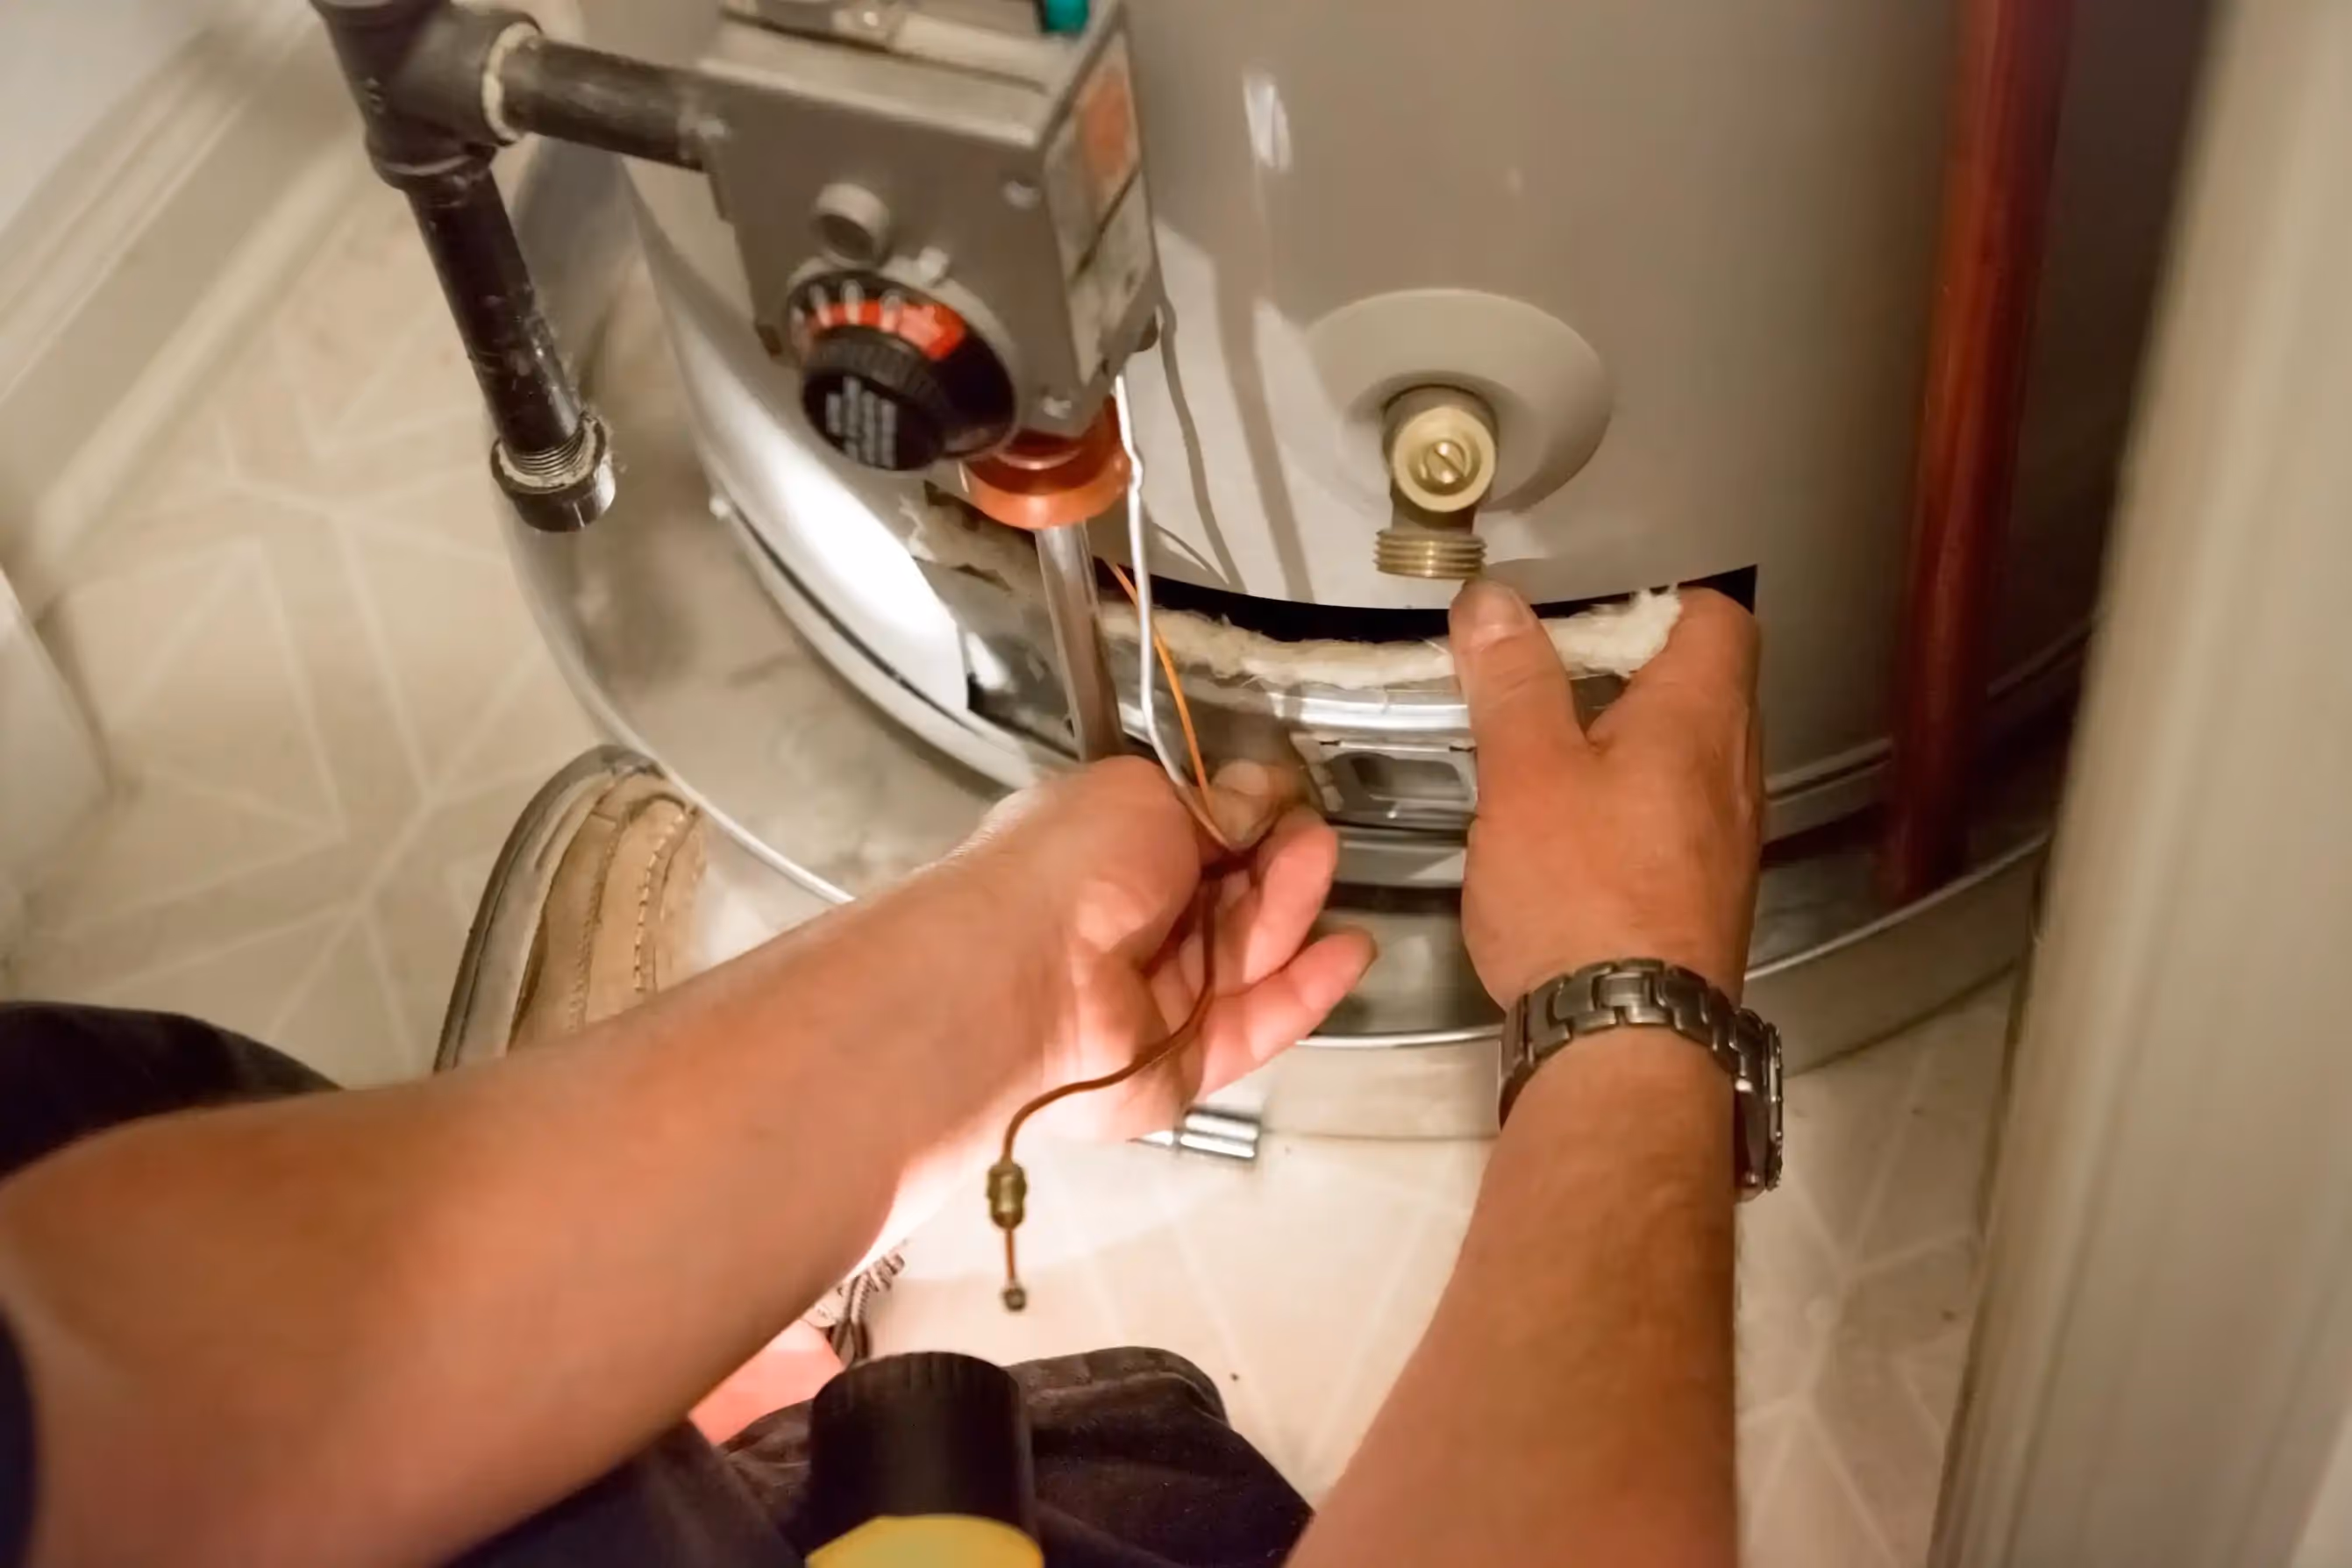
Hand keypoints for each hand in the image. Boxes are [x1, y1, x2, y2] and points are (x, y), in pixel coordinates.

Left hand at [951, 756, 1375, 1140]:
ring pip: (1253, 955)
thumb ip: (1211, 803)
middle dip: (1282, 863)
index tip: (1288, 802)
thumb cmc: (1069, 869)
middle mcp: (1138, 926)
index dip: (1251, 821)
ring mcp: (1165, 999)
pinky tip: (1349, 952)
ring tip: (1319, 872)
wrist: (1017, 981)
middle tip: (1310, 841)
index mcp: (1112, 855)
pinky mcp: (1189, 1063)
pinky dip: (1306, 991)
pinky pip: (1258, 1025)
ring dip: (1295, 912)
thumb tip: (1261, 794)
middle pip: (1237, 896)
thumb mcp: (1142, 798)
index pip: (1202, 840)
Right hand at [1451, 582, 1762, 1003]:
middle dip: (1622, 671)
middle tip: (1543, 682)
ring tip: (1545, 757)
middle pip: (1700, 684)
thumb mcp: (1526, 771)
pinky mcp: (1703, 893)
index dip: (1653, 600)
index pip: (1715, 616)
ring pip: (1685, 756)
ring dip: (1622, 742)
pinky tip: (1568, 835)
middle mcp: (1734, 771)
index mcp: (1702, 717)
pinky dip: (1627, 805)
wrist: (1626, 1037)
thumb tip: (1495, 604)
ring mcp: (1726, 838)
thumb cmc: (1582, 897)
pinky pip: (1674, 818)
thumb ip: (1513, 681)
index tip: (1579, 615)